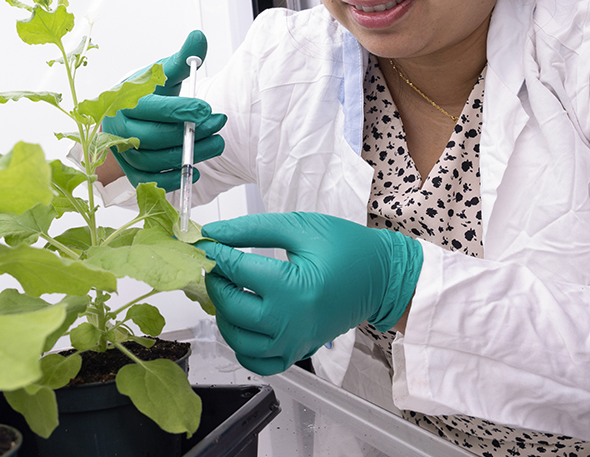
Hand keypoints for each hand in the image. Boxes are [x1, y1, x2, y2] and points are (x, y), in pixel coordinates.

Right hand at [102, 31, 226, 190]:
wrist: (127, 111)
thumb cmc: (147, 91)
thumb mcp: (164, 72)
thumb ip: (183, 58)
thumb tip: (198, 37)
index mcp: (123, 100)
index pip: (154, 108)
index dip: (183, 110)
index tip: (208, 109)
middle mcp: (118, 128)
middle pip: (154, 137)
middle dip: (190, 133)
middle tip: (218, 124)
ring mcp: (122, 152)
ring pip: (155, 160)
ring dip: (190, 155)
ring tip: (217, 143)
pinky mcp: (129, 171)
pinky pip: (149, 182)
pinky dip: (172, 179)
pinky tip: (195, 170)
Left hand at [197, 212, 422, 374]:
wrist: (383, 277)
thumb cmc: (348, 249)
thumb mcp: (300, 227)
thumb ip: (252, 229)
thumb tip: (214, 231)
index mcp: (295, 287)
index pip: (236, 270)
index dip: (215, 253)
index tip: (206, 241)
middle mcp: (292, 322)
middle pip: (231, 307)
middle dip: (216, 281)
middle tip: (216, 263)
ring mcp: (294, 342)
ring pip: (237, 339)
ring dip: (224, 313)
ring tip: (228, 289)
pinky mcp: (298, 351)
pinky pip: (257, 361)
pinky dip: (241, 345)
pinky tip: (242, 321)